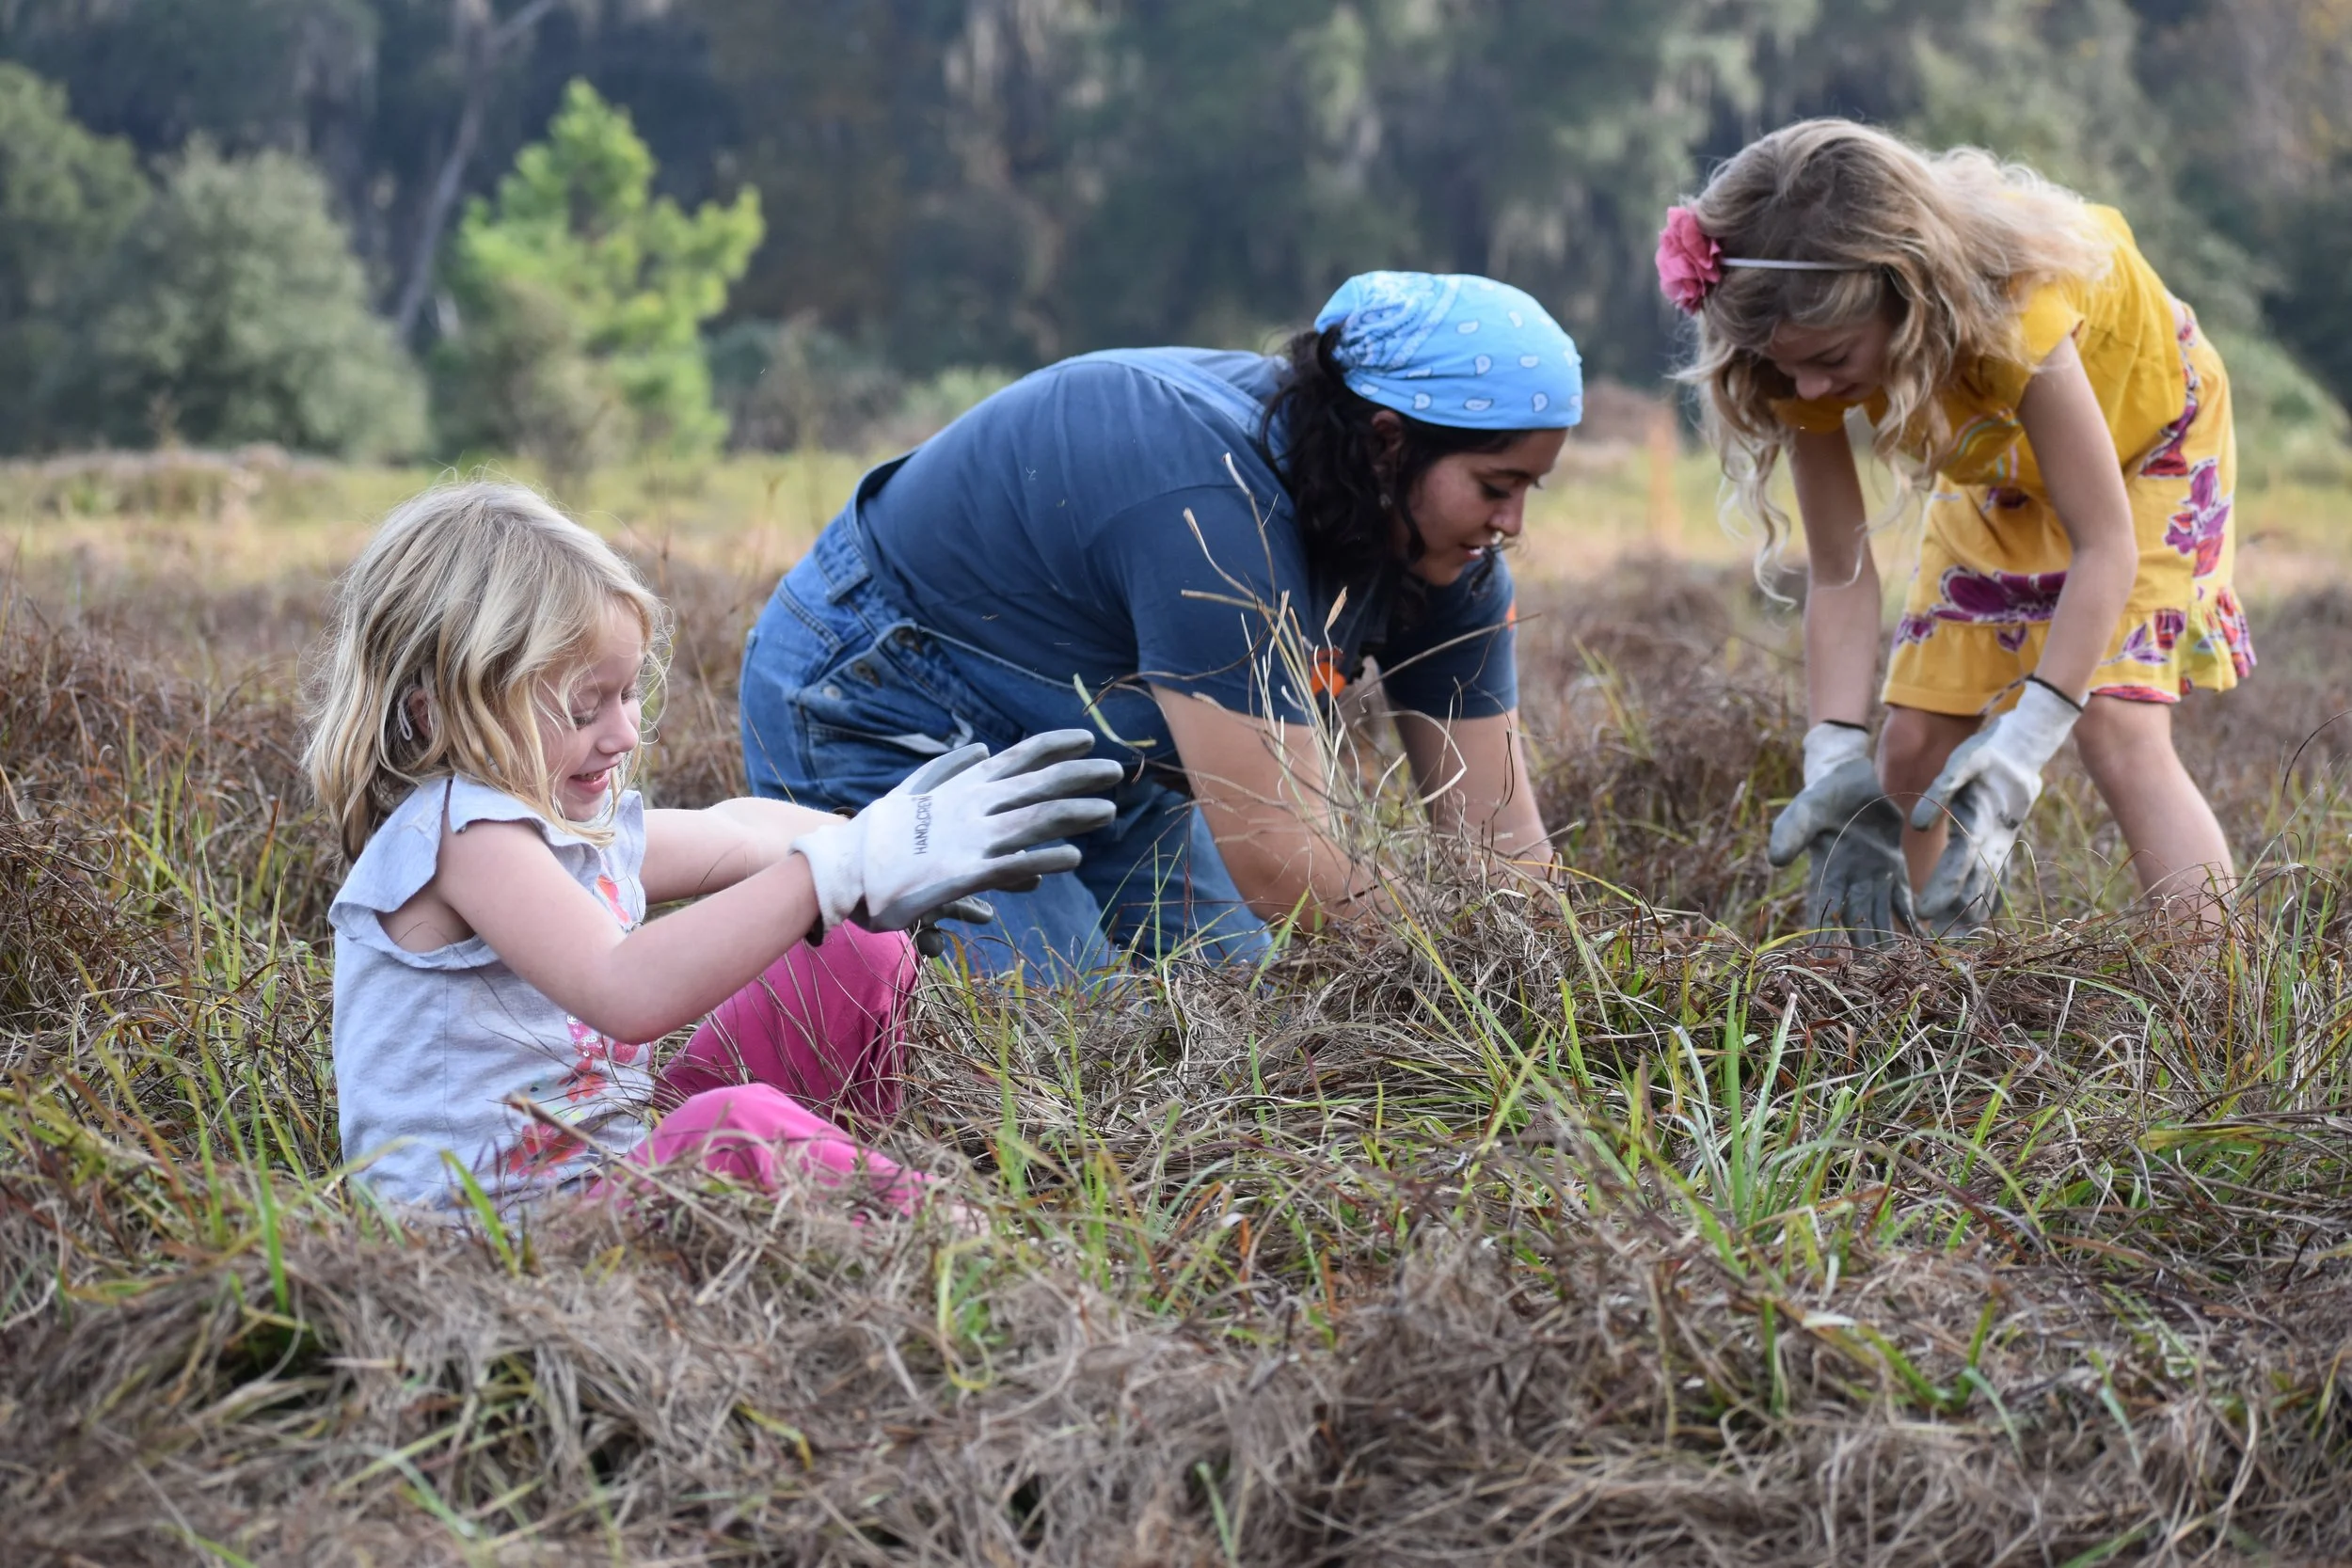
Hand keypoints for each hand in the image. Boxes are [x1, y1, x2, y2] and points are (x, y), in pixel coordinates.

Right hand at [793, 729, 1123, 935]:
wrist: (841, 869)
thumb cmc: (876, 835)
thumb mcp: (912, 791)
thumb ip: (948, 769)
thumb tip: (982, 748)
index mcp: (962, 786)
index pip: (1018, 758)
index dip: (1055, 746)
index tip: (1088, 738)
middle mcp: (971, 806)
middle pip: (1036, 784)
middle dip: (1079, 775)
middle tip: (1117, 772)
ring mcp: (968, 838)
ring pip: (1032, 820)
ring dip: (1073, 814)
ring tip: (1108, 812)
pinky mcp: (960, 873)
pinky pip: (1009, 864)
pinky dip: (1042, 859)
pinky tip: (1071, 859)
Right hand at [1768, 724, 1913, 946]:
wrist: (1850, 778)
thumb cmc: (1822, 794)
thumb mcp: (1805, 809)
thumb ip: (1790, 832)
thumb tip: (1774, 860)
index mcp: (1824, 871)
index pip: (1822, 909)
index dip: (1823, 934)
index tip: (1824, 960)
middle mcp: (1848, 881)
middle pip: (1855, 920)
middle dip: (1862, 948)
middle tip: (1870, 976)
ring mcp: (1872, 877)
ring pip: (1880, 916)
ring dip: (1887, 941)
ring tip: (1898, 966)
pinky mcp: (1894, 868)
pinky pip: (1903, 899)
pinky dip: (1911, 919)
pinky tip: (1922, 941)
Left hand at [1909, 682, 2079, 931]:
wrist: (2028, 742)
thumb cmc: (1989, 750)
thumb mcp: (1962, 761)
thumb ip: (1940, 791)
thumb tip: (1915, 824)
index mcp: (1982, 817)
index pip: (1959, 860)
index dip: (1943, 886)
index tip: (1925, 911)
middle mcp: (1997, 834)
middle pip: (1974, 879)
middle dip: (1954, 908)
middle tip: (1936, 937)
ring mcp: (2005, 838)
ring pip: (1988, 881)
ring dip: (1973, 909)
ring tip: (1956, 937)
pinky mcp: (2007, 837)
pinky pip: (1998, 873)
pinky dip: (1990, 895)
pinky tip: (1980, 916)